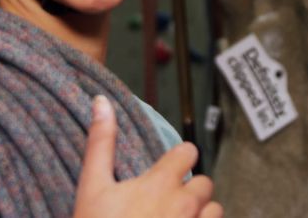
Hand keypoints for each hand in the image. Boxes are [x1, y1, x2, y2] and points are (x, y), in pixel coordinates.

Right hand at [74, 96, 222, 217]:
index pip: (189, 152)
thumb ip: (101, 142)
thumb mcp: (92, 188)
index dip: (179, 158)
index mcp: (161, 183)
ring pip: (215, 211)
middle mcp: (185, 204)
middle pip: (205, 183)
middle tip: (167, 203)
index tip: (167, 169)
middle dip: (190, 190)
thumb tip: (101, 101)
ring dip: (201, 214)